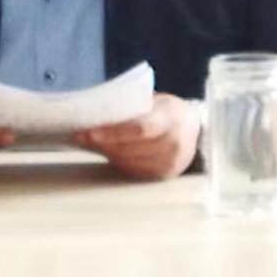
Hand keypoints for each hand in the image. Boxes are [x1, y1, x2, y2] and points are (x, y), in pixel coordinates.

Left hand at [73, 93, 199, 179]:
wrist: (194, 128)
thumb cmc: (167, 111)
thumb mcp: (154, 101)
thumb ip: (131, 107)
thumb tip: (94, 113)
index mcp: (171, 117)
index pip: (139, 129)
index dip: (112, 133)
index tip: (88, 132)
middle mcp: (175, 142)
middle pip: (131, 148)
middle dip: (103, 143)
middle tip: (81, 137)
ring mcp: (172, 162)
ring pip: (130, 162)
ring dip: (108, 154)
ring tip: (92, 144)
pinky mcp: (166, 175)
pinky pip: (135, 171)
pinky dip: (119, 162)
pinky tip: (109, 153)